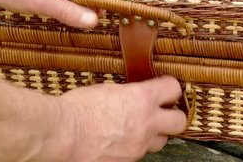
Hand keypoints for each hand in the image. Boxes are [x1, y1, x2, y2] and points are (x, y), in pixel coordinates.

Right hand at [50, 76, 187, 161]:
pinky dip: (133, 148)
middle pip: (179, 122)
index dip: (170, 87)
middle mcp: (147, 124)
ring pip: (160, 142)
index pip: (173, 89)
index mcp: (143, 98)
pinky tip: (118, 142)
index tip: (165, 88)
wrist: (63, 136)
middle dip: (173, 116)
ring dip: (153, 135)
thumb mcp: (107, 89)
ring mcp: (139, 147)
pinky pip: (138, 155)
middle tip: (163, 112)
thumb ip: (127, 93)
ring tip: (137, 129)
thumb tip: (133, 96)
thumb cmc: (78, 109)